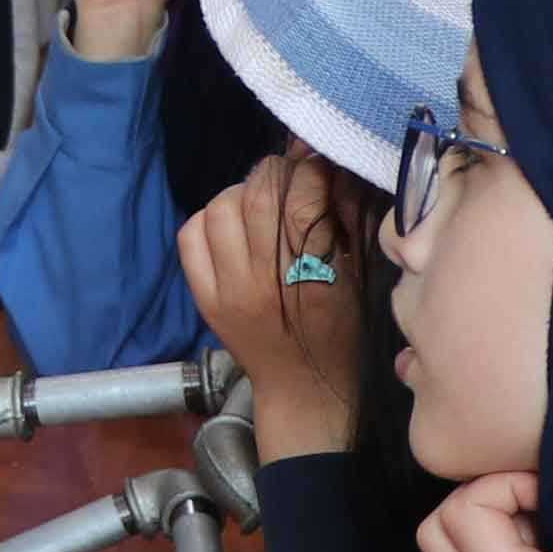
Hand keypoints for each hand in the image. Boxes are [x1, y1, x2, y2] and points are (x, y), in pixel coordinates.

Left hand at [177, 153, 357, 463]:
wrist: (303, 390)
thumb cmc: (343, 331)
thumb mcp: (360, 277)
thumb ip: (347, 218)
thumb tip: (329, 162)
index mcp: (315, 278)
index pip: (303, 197)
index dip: (311, 168)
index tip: (319, 161)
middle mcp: (264, 282)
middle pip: (259, 194)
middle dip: (277, 171)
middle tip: (291, 175)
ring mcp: (228, 290)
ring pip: (222, 207)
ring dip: (243, 192)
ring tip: (261, 203)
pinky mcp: (204, 298)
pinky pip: (192, 234)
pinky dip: (210, 218)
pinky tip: (233, 226)